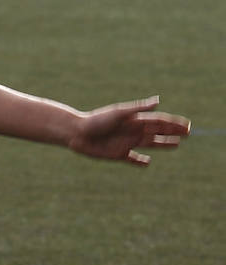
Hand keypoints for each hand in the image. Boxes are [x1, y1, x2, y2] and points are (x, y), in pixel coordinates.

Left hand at [68, 96, 189, 164]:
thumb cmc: (96, 121)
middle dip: (173, 132)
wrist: (76, 133)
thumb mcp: (118, 113)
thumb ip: (138, 108)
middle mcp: (132, 131)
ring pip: (150, 144)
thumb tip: (158, 101)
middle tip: (189, 132)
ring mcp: (126, 143)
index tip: (187, 125)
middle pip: (157, 131)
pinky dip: (140, 162)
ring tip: (176, 145)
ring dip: (163, 144)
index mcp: (134, 120)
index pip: (158, 121)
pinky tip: (147, 163)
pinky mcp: (118, 154)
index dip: (173, 123)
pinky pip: (133, 159)